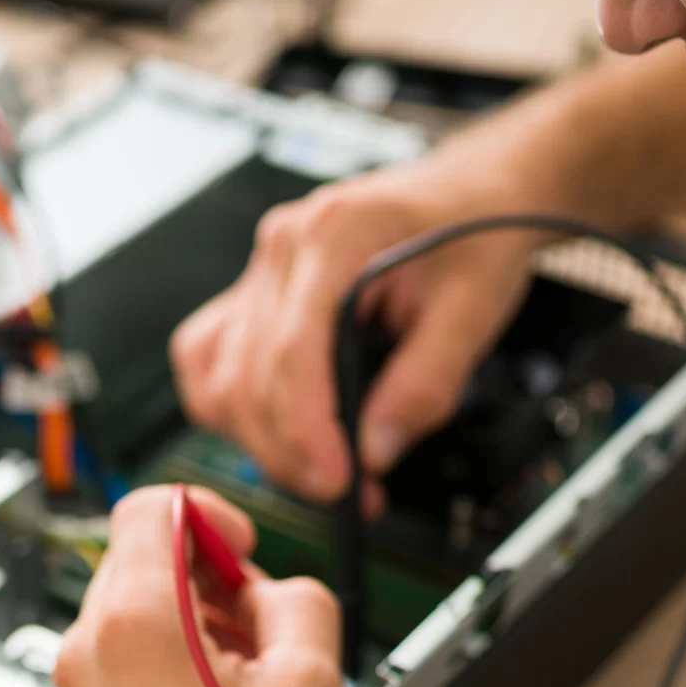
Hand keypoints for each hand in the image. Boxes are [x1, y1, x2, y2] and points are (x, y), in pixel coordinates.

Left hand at [52, 486, 342, 686]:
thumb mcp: (312, 677)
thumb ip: (293, 596)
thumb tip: (268, 590)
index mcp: (135, 624)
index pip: (152, 508)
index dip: (209, 514)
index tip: (240, 548)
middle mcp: (87, 658)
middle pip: (137, 565)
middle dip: (203, 581)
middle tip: (258, 628)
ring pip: (127, 623)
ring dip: (185, 632)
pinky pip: (118, 676)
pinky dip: (162, 676)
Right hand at [171, 159, 543, 507]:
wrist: (470, 194)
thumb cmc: (474, 236)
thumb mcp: (475, 309)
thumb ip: (426, 383)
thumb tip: (374, 451)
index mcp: (336, 233)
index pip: (292, 348)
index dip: (307, 428)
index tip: (338, 480)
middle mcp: (282, 246)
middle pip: (249, 375)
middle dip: (292, 451)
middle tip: (349, 491)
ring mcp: (260, 270)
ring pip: (222, 378)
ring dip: (264, 441)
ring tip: (323, 469)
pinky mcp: (253, 295)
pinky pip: (210, 361)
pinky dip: (233, 410)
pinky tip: (277, 434)